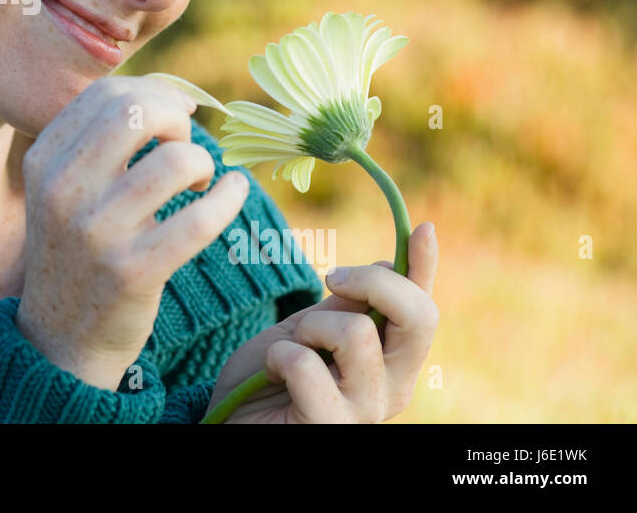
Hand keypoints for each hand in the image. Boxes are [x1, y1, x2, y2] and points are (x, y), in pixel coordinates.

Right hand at [14, 75, 250, 390]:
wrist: (62, 336)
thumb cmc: (79, 248)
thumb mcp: (65, 188)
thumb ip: (102, 139)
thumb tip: (177, 94)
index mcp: (43, 161)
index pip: (107, 94)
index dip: (155, 92)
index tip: (177, 114)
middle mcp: (62, 190)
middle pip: (137, 112)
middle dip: (177, 118)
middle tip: (186, 144)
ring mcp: (95, 232)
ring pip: (175, 161)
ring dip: (202, 162)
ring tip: (199, 181)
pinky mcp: (132, 271)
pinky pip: (199, 219)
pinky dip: (228, 198)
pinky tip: (233, 192)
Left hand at [208, 222, 438, 421]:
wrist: (230, 422)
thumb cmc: (269, 378)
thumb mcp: (308, 328)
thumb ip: (346, 305)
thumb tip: (389, 262)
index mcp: (392, 362)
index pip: (421, 310)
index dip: (425, 268)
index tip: (424, 229)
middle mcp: (392, 389)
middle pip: (417, 318)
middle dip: (373, 281)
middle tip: (331, 278)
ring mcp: (365, 412)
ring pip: (357, 333)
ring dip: (309, 327)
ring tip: (290, 350)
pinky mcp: (330, 427)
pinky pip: (307, 365)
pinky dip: (279, 357)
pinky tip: (272, 374)